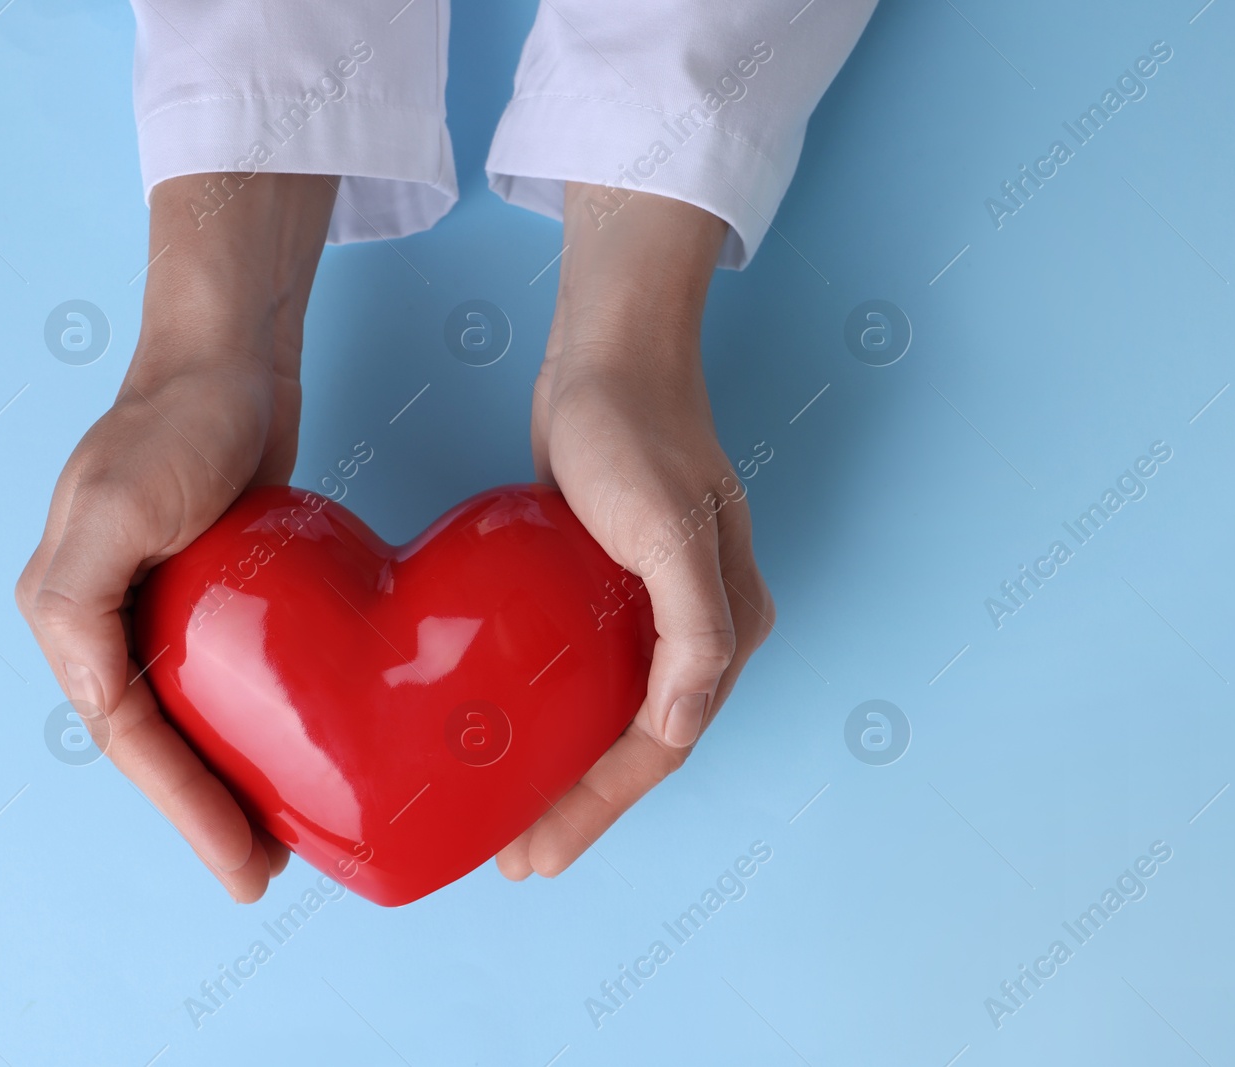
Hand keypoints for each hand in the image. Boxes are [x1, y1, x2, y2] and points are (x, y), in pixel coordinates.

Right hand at [15, 174, 335, 901]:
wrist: (230, 359)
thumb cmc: (177, 421)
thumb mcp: (116, 502)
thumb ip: (83, 591)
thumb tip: (89, 685)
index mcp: (69, 612)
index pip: (129, 738)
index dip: (184, 809)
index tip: (243, 861)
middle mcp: (104, 620)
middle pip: (157, 744)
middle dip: (206, 814)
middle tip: (265, 869)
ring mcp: (161, 608)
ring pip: (193, 722)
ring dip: (230, 782)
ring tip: (284, 836)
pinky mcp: (214, 595)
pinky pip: (227, 682)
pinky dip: (254, 727)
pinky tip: (296, 755)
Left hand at [496, 184, 775, 879]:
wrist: (609, 357)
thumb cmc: (637, 434)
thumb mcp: (671, 530)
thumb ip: (696, 630)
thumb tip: (682, 729)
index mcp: (728, 628)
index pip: (665, 746)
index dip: (602, 809)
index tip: (537, 852)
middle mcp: (702, 631)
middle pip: (640, 745)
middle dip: (580, 806)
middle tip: (515, 855)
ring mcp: (658, 612)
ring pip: (610, 716)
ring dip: (565, 770)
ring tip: (507, 814)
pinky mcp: (612, 590)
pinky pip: (587, 673)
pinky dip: (555, 714)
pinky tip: (509, 731)